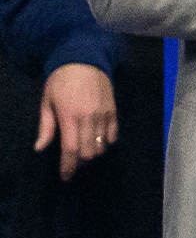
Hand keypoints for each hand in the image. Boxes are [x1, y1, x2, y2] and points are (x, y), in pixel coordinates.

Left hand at [35, 63, 117, 181]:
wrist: (84, 60)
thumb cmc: (61, 82)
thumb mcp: (47, 102)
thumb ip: (46, 126)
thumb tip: (40, 148)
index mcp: (69, 117)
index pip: (70, 149)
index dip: (68, 167)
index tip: (65, 177)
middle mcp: (88, 118)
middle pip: (88, 152)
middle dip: (80, 162)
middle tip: (73, 163)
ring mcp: (103, 114)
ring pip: (101, 145)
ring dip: (93, 152)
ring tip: (85, 150)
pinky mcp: (113, 110)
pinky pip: (114, 134)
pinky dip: (106, 141)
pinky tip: (99, 140)